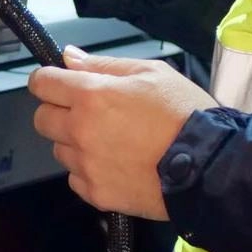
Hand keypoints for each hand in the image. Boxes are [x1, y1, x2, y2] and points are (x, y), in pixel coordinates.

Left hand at [29, 46, 217, 219]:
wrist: (209, 165)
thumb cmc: (185, 113)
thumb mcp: (153, 73)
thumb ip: (105, 65)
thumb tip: (69, 58)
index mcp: (91, 95)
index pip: (41, 82)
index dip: (49, 80)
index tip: (61, 84)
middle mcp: (80, 131)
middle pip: (42, 119)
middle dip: (59, 112)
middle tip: (92, 114)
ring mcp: (86, 166)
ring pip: (60, 151)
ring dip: (76, 144)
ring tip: (113, 143)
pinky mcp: (97, 194)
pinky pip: (76, 179)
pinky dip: (90, 172)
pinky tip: (118, 165)